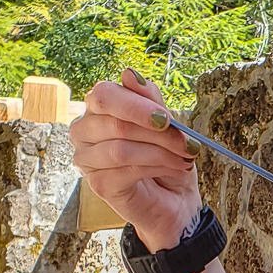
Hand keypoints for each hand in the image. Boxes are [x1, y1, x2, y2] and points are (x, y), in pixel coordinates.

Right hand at [69, 70, 202, 250]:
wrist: (175, 200)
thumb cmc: (166, 157)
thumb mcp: (165, 124)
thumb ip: (148, 99)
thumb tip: (128, 72)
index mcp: (98, 109)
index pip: (104, 95)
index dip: (136, 105)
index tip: (166, 117)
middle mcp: (85, 131)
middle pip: (114, 122)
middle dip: (157, 133)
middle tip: (187, 142)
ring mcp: (87, 159)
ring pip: (121, 149)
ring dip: (161, 153)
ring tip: (185, 157)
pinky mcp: (98, 184)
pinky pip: (126, 171)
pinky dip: (156, 168)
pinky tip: (174, 168)